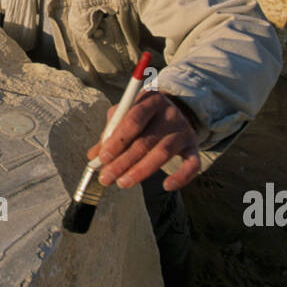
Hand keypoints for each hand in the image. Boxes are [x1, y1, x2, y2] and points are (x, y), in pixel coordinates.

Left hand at [85, 91, 201, 192]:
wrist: (176, 110)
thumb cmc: (143, 116)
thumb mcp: (126, 115)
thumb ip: (110, 133)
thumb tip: (93, 157)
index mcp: (151, 100)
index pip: (133, 119)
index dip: (117, 140)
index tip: (102, 158)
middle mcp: (170, 113)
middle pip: (145, 140)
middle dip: (123, 162)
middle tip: (107, 178)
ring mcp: (183, 129)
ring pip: (163, 153)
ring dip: (141, 171)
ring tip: (122, 183)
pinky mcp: (193, 145)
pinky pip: (192, 164)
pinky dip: (181, 177)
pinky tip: (166, 186)